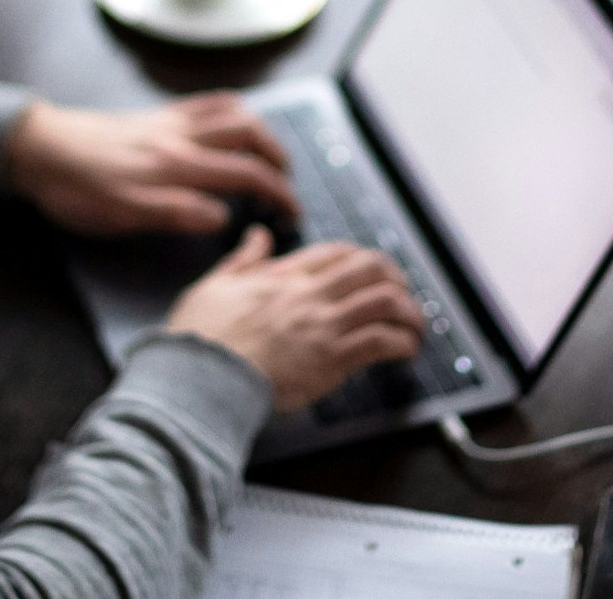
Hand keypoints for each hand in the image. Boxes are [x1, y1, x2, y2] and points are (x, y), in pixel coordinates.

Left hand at [5, 93, 298, 238]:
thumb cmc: (75, 189)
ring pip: (233, 112)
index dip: (278, 193)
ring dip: (262, 132)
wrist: (37, 147)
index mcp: (176, 167)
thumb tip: (223, 218)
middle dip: (279, 159)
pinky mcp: (156, 114)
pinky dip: (233, 108)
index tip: (293, 214)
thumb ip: (174, 212)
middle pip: (249, 136)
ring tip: (271, 155)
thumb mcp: (120, 214)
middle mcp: (180, 138)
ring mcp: (169, 121)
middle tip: (289, 185)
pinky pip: (206, 101)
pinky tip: (236, 120)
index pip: (246, 174)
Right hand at [166, 228, 425, 411]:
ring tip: (414, 327)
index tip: (372, 271)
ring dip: (409, 313)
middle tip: (401, 295)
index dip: (362, 258)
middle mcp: (309, 294)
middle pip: (372, 268)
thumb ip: (242, 260)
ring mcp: (322, 325)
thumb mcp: (214, 285)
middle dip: (396, 279)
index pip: (337, 252)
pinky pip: (380, 341)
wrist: (199, 376)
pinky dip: (401, 343)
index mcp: (283, 276)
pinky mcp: (331, 359)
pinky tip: (406, 351)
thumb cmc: (201, 338)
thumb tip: (256, 236)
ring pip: (385, 301)